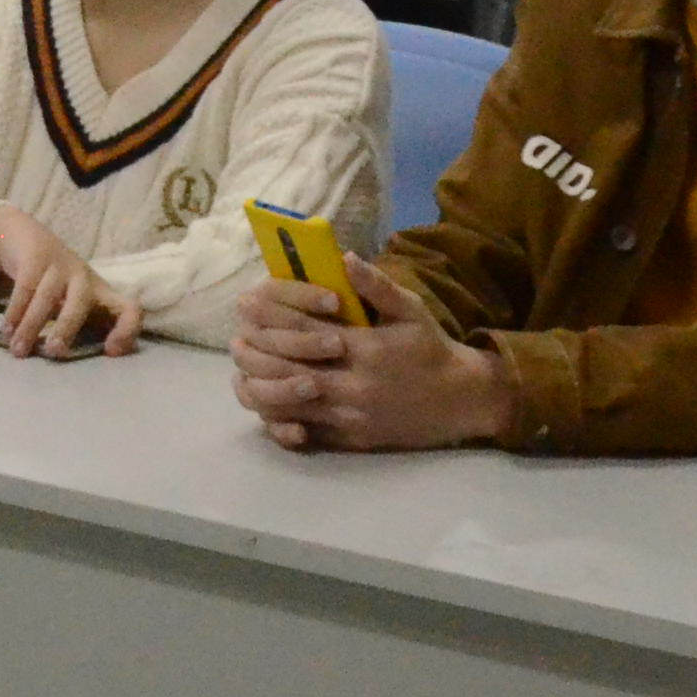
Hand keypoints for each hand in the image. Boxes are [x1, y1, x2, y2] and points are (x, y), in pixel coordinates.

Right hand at [0, 205, 142, 357]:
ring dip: (31, 325)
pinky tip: (7, 331)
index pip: (129, 309)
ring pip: (46, 296)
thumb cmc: (59, 286)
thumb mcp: (76, 304)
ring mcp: (60, 265)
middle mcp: (85, 278)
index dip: (126, 330)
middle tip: (53, 351)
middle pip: (81, 302)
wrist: (29, 239)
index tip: (109, 351)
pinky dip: (15, 312)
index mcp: (103, 294)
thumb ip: (80, 330)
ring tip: (18, 350)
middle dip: (67, 327)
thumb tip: (69, 369)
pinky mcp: (36, 257)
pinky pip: (25, 287)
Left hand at [230, 255, 518, 449]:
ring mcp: (349, 417)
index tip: (246, 304)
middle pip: (286, 371)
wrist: (460, 400)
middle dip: (256, 354)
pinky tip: (265, 404)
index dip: (270, 318)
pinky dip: (279, 420)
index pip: (303, 332)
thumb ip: (376, 285)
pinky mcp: (350, 440)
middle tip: (236, 340)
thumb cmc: (429, 348)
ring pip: (288, 407)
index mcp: (364, 349)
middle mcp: (352, 386)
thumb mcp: (411, 310)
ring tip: (243, 371)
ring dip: (259, 388)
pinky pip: (304, 434)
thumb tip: (344, 257)